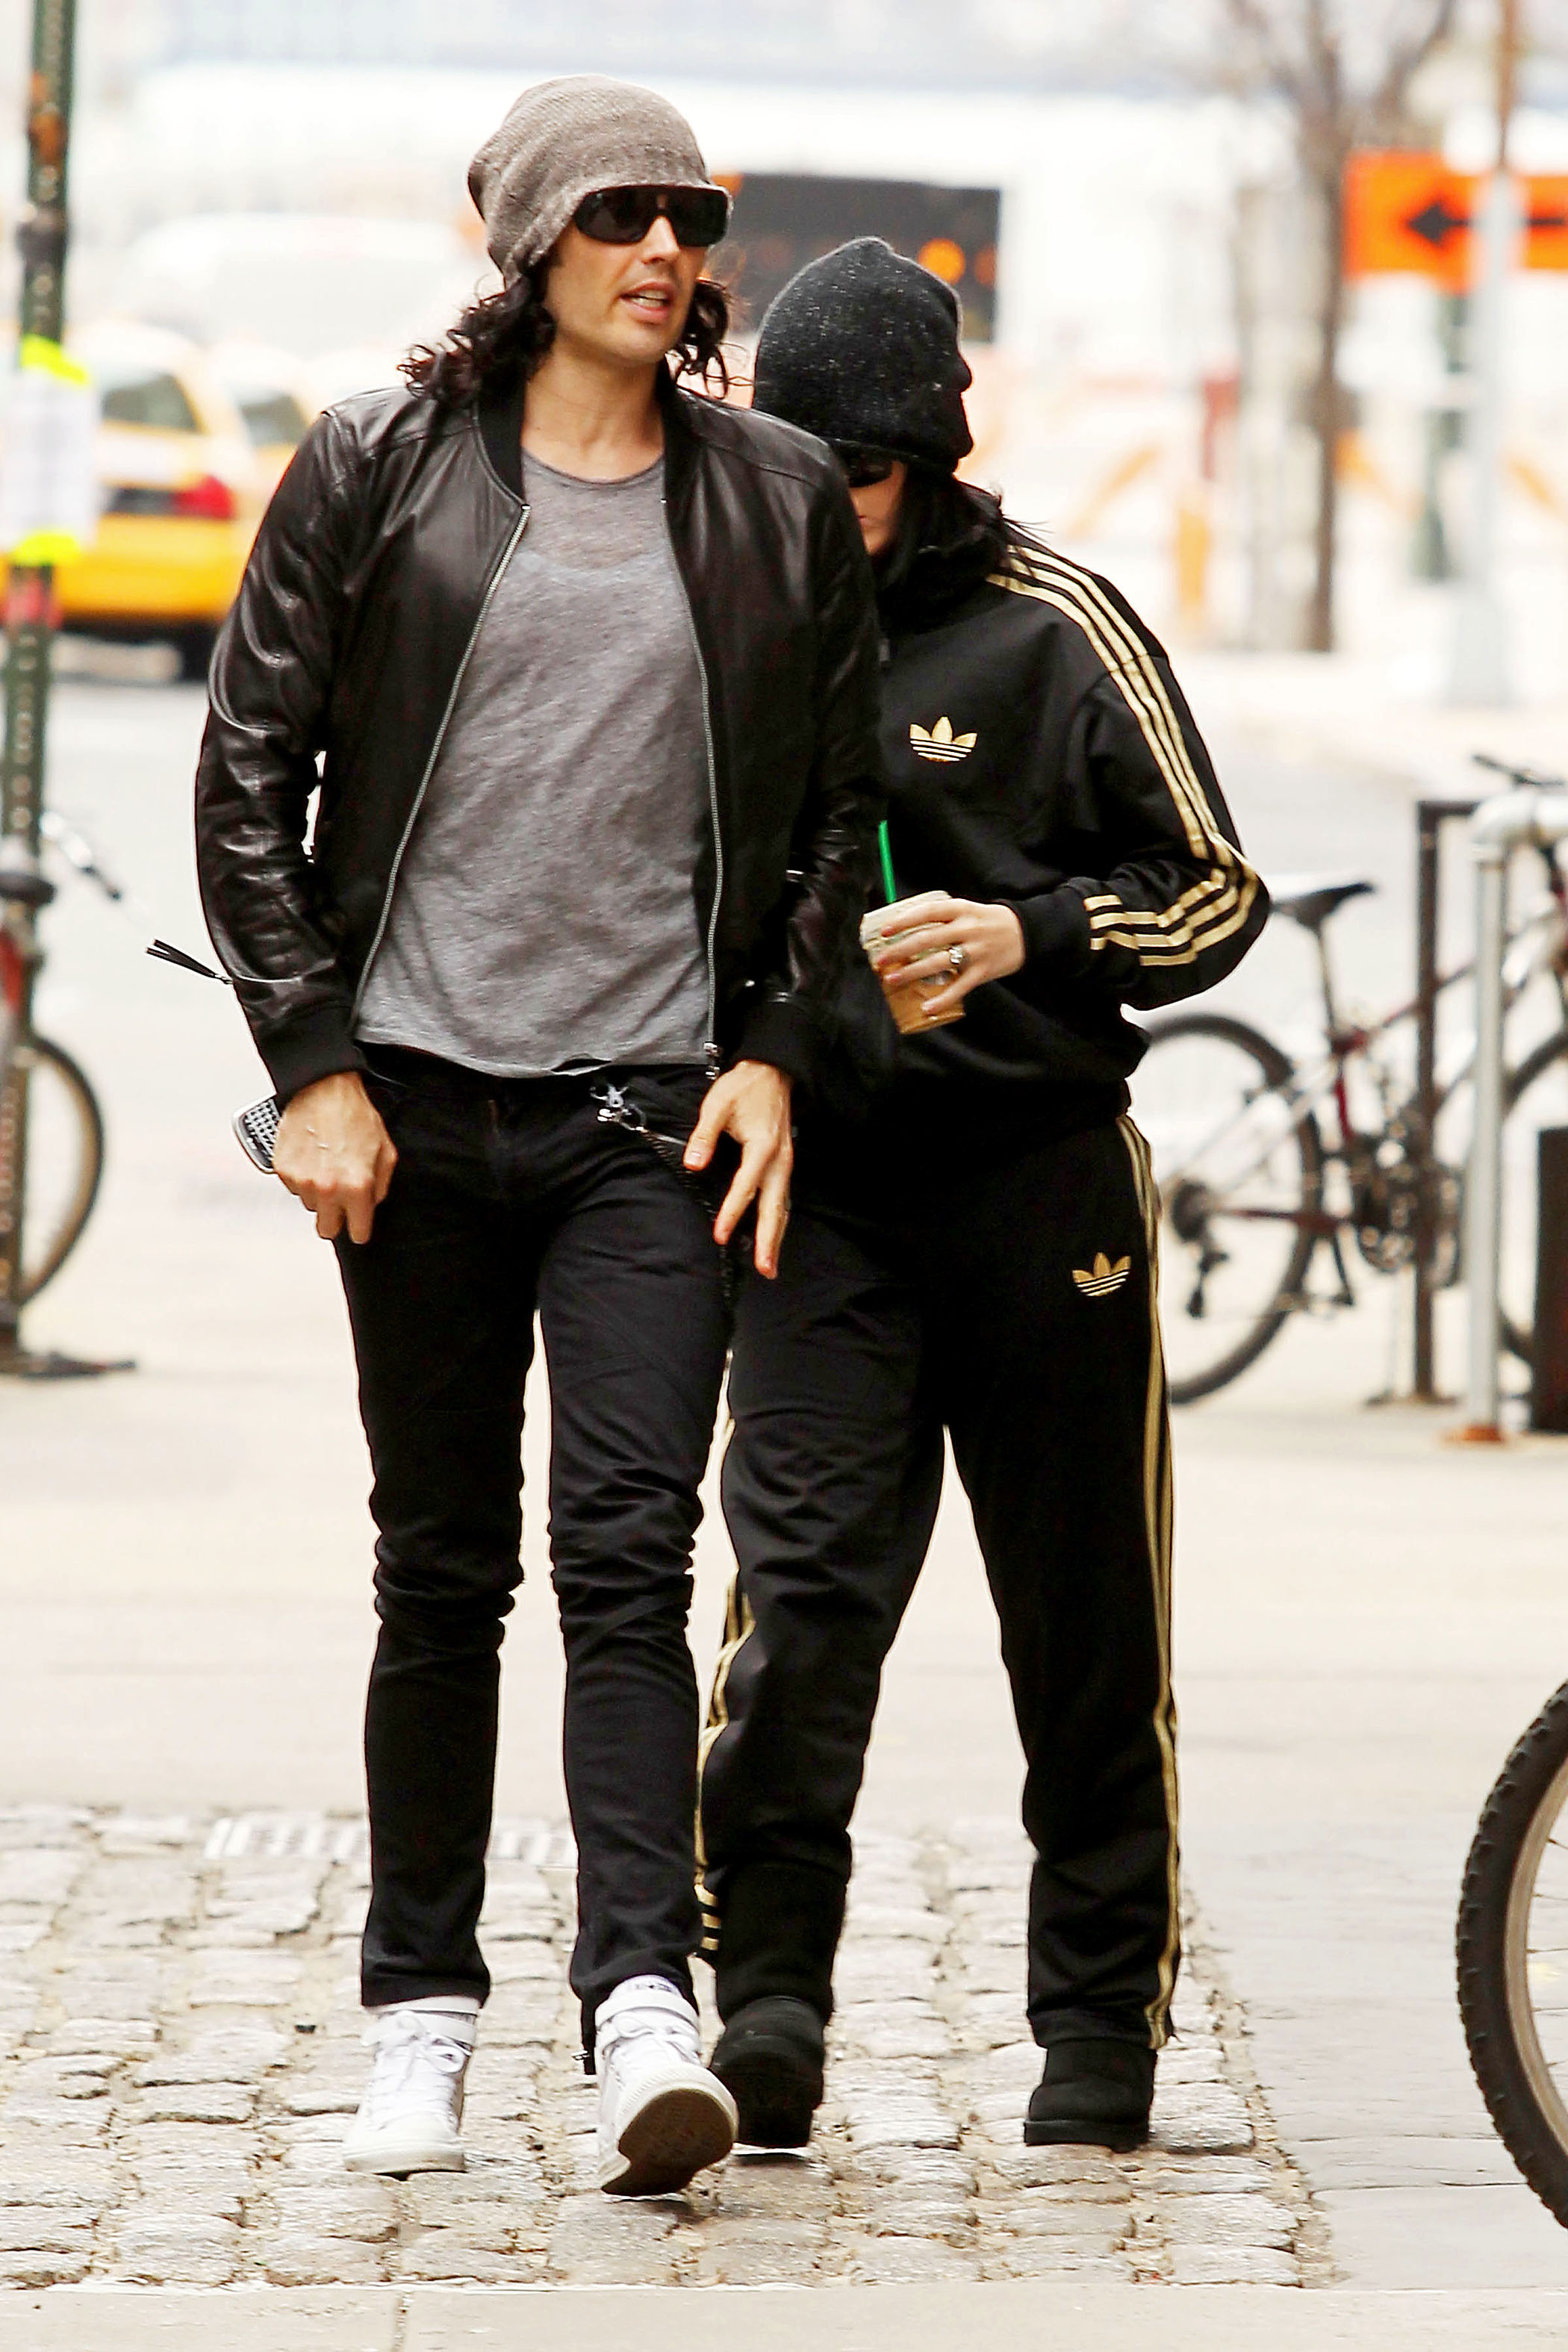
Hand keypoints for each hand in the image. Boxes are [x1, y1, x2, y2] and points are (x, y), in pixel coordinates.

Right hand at [272, 1070, 397, 1244]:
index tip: (358, 1225)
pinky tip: (312, 1158)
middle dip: (336, 1219)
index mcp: (356, 1186)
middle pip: (327, 1229)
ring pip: (310, 1206)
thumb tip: (371, 1204)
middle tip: (340, 1201)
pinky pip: (294, 1187)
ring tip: (327, 1166)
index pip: (358, 1233)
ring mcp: (303, 1180)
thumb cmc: (355, 1115)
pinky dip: (302, 1178)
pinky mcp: (284, 1170)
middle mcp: (328, 1188)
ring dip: (319, 1194)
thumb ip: (381, 1185)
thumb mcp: (385, 1151)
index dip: (360, 1228)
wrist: (323, 1089)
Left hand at [684, 1059, 793, 1278]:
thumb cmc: (744, 1087)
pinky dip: (778, 1219)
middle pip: (775, 1206)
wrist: (771, 1071)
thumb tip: (694, 1164)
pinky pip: (783, 1196)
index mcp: (763, 1146)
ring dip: (777, 1235)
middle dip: (770, 1240)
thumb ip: (704, 1136)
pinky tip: (771, 1235)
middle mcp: (780, 1159)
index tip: (721, 1236)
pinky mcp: (784, 1163)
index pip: (746, 1186)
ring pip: (783, 1205)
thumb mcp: (717, 1105)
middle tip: (766, 1269)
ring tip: (770, 1265)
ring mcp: (785, 1162)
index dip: (733, 1213)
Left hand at [867, 892, 1024, 1017]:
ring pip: (938, 962)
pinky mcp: (983, 971)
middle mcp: (967, 928)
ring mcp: (976, 951)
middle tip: (880, 961)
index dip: (903, 921)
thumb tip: (906, 929)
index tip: (884, 931)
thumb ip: (942, 918)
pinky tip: (927, 1007)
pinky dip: (943, 999)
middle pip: (926, 939)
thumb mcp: (967, 910)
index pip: (927, 912)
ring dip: (911, 973)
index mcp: (961, 909)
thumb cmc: (988, 921)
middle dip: (899, 951)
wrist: (1026, 932)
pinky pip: (960, 987)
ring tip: (892, 980)